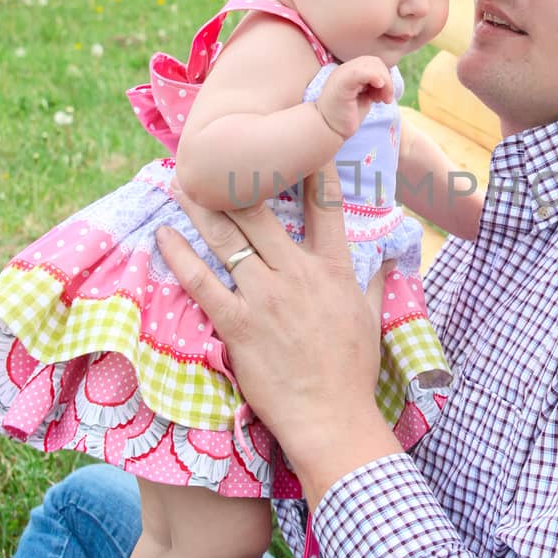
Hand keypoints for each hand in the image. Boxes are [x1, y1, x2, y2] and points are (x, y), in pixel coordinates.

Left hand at [156, 167, 400, 507]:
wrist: (332, 418)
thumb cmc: (353, 372)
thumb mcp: (372, 319)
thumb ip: (377, 282)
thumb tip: (393, 257)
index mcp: (335, 270)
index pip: (327, 206)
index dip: (312, 167)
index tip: (298, 139)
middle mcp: (299, 275)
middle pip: (265, 212)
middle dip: (240, 178)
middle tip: (218, 151)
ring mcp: (266, 298)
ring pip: (230, 240)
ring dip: (203, 207)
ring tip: (182, 181)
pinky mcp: (238, 324)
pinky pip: (202, 283)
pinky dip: (180, 257)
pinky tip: (164, 235)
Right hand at [316, 57, 393, 140]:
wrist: (328, 129)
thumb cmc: (345, 116)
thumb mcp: (363, 97)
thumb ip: (372, 86)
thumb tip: (386, 80)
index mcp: (350, 71)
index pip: (373, 63)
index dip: (384, 77)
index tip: (384, 97)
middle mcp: (345, 69)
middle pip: (374, 62)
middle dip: (387, 80)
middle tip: (386, 100)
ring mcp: (342, 74)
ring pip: (371, 65)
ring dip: (385, 83)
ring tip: (382, 100)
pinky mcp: (342, 83)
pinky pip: (360, 72)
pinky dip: (374, 76)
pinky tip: (378, 88)